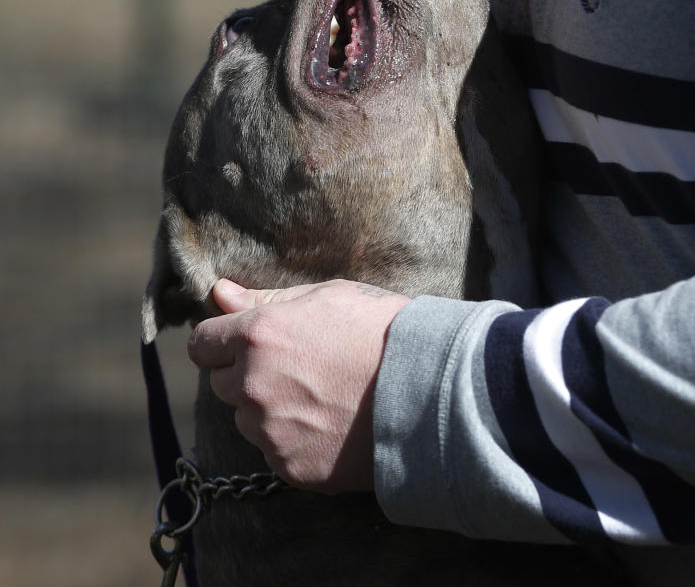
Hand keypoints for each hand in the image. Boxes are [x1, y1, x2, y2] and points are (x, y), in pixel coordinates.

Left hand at [186, 277, 409, 490]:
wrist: (425, 388)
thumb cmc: (379, 330)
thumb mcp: (326, 296)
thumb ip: (264, 299)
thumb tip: (218, 292)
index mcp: (257, 335)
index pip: (202, 343)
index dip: (221, 341)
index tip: (242, 343)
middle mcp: (252, 385)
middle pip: (222, 383)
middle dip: (246, 374)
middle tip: (295, 367)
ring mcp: (269, 431)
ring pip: (247, 420)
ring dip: (267, 409)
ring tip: (318, 396)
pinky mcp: (288, 467)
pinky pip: (273, 451)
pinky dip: (292, 440)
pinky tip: (328, 424)